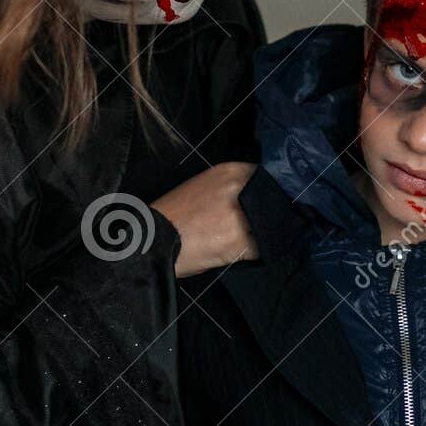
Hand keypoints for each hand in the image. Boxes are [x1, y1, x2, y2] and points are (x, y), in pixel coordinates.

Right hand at [152, 162, 259, 278]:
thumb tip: (254, 201)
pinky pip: (262, 248)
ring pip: (270, 226)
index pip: (267, 181)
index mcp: (230, 171)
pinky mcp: (239, 241)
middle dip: (270, 216)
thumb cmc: (173, 214)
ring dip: (265, 235)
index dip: (269, 197)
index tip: (267, 207)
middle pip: (273, 203)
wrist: (153, 239)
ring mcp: (242, 215)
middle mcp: (239, 188)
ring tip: (249, 241)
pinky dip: (257, 253)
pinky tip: (243, 254)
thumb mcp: (203, 186)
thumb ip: (230, 188)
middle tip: (261, 227)